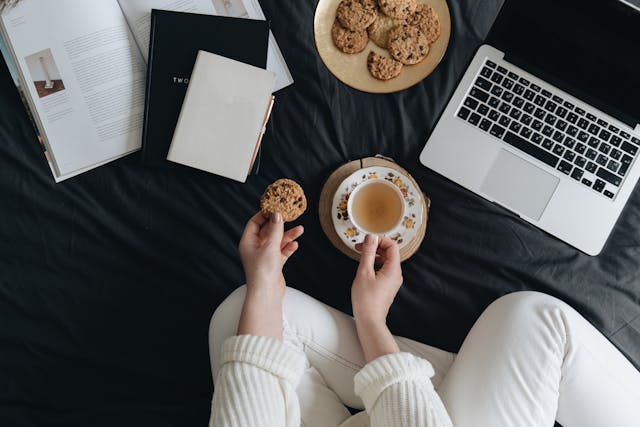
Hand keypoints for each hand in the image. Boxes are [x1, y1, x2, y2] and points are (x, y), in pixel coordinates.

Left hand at [237, 211, 302, 339]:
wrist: (267, 293)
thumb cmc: (263, 270)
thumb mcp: (270, 245)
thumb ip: (275, 229)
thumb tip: (277, 214)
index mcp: (248, 242)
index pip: (254, 223)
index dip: (264, 215)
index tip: (275, 208)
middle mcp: (255, 248)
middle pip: (268, 231)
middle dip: (280, 225)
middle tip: (290, 216)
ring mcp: (264, 256)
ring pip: (277, 241)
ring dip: (288, 236)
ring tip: (300, 230)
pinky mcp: (273, 264)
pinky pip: (282, 252)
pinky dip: (288, 248)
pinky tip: (295, 245)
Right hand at [351, 234, 402, 324]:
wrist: (369, 320)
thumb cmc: (366, 300)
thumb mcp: (364, 272)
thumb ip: (368, 252)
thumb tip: (371, 238)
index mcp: (393, 269)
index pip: (392, 246)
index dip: (380, 240)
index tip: (367, 241)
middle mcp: (396, 274)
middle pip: (389, 253)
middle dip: (375, 248)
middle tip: (360, 248)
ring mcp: (392, 281)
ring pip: (385, 262)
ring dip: (373, 257)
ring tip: (360, 260)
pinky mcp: (387, 286)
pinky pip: (383, 270)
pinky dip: (374, 266)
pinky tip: (364, 270)